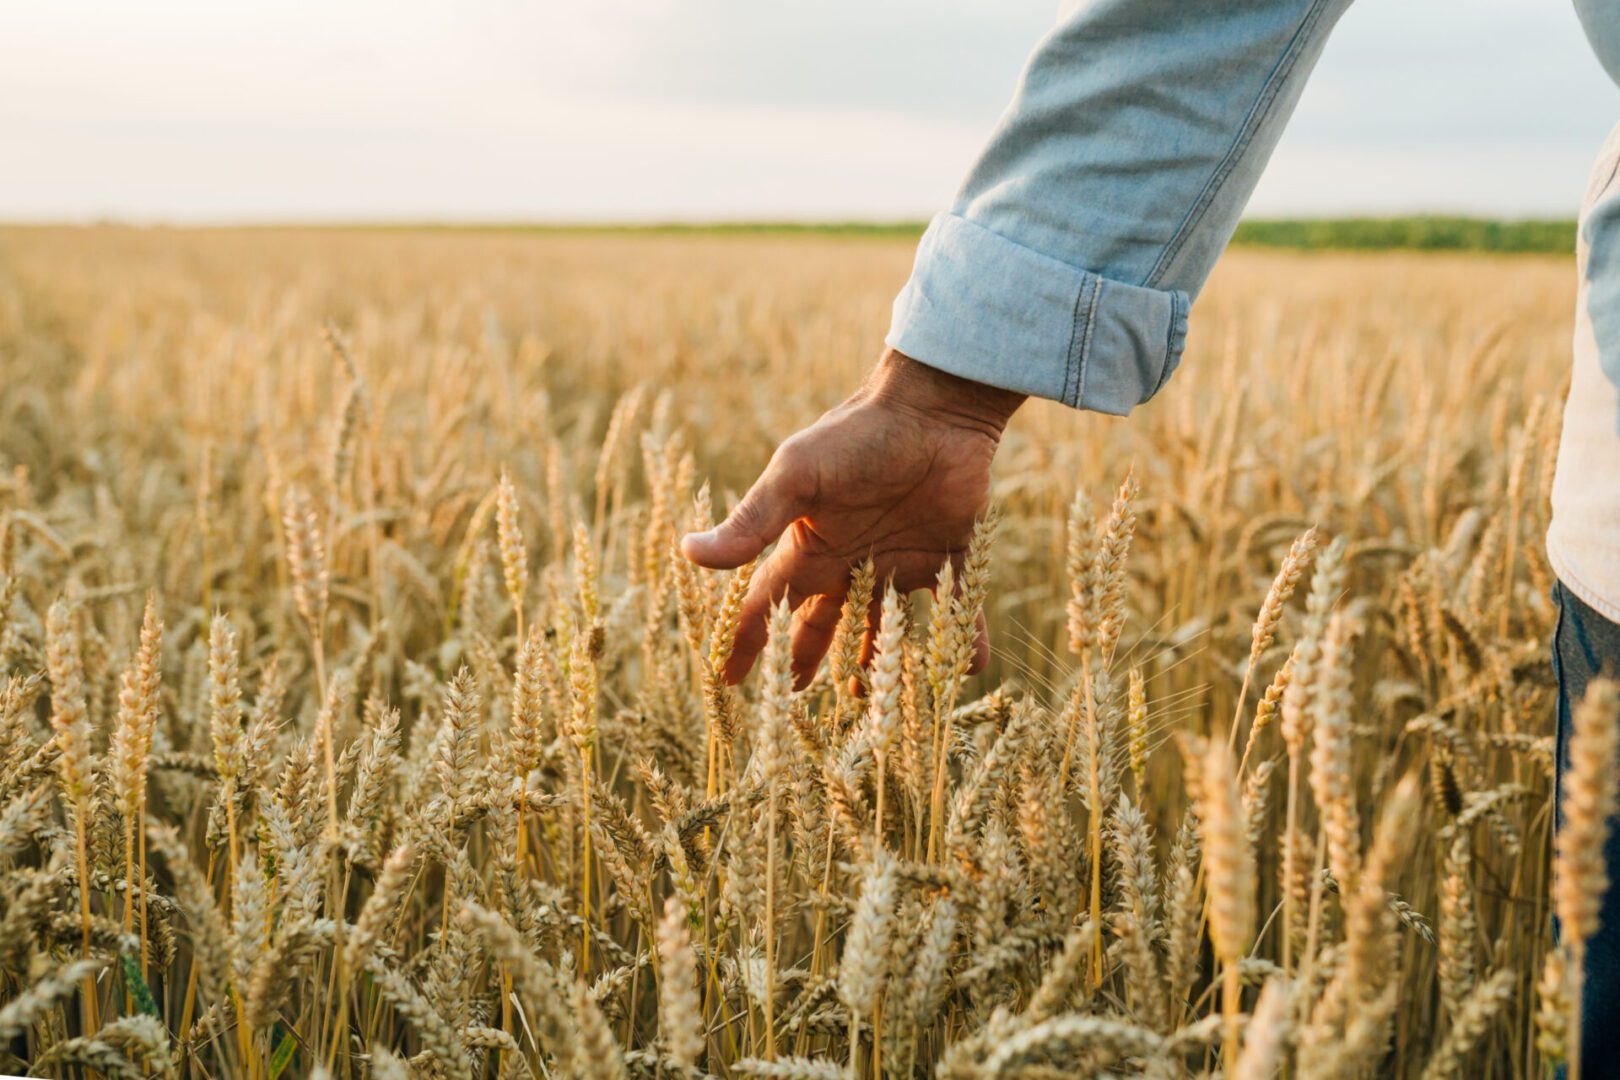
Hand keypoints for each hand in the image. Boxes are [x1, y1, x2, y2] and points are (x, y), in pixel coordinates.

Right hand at [680, 348, 1024, 686]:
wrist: (934, 408)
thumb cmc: (858, 435)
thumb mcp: (797, 476)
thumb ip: (752, 520)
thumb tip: (687, 553)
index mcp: (813, 545)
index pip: (770, 601)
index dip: (749, 639)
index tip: (729, 677)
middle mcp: (854, 559)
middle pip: (825, 623)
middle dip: (808, 659)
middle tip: (796, 700)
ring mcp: (903, 560)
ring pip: (889, 628)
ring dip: (881, 663)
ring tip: (875, 706)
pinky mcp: (952, 556)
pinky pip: (960, 607)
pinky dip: (964, 639)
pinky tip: (966, 667)